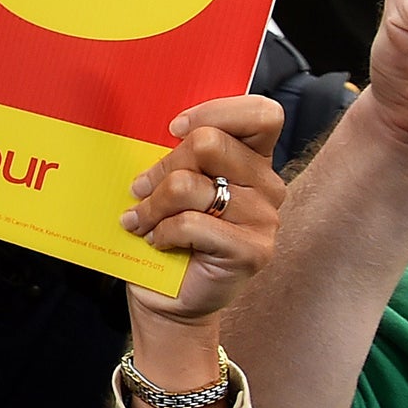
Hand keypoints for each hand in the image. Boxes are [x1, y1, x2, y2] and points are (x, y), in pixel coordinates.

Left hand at [120, 94, 286, 326]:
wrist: (168, 295)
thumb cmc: (167, 232)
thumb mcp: (170, 182)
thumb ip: (176, 153)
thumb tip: (147, 131)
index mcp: (252, 159)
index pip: (261, 114)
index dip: (215, 112)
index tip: (174, 130)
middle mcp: (267, 185)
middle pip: (208, 143)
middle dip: (161, 167)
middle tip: (140, 190)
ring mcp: (265, 219)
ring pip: (189, 185)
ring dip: (152, 205)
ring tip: (141, 221)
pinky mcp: (253, 250)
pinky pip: (192, 223)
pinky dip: (163, 232)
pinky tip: (158, 242)